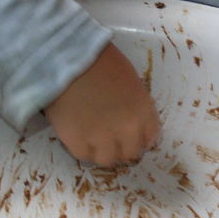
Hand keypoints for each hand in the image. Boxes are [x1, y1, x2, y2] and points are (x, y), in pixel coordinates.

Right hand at [45, 43, 159, 165]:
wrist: (69, 57)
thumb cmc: (102, 62)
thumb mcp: (132, 82)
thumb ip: (137, 107)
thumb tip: (132, 124)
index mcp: (144, 112)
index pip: (149, 139)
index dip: (138, 137)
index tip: (129, 135)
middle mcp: (127, 130)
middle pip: (130, 154)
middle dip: (121, 147)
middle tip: (109, 138)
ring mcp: (102, 138)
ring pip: (107, 160)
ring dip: (101, 151)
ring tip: (92, 138)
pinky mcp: (77, 142)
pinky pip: (83, 156)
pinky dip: (81, 147)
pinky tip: (77, 133)